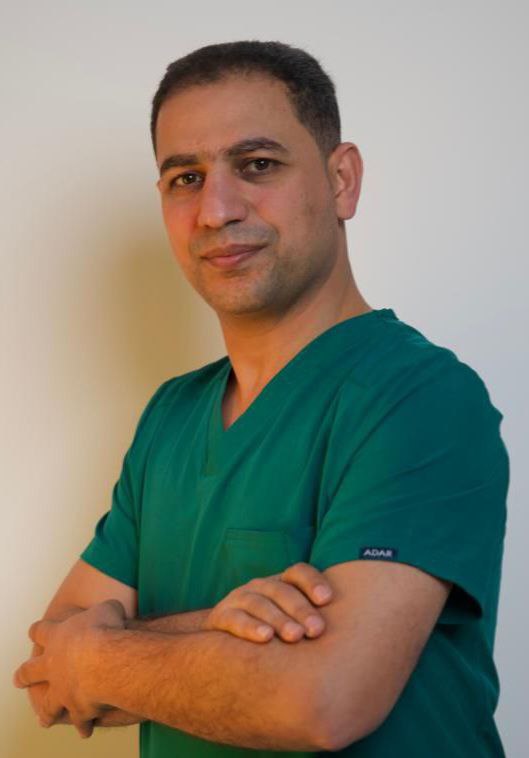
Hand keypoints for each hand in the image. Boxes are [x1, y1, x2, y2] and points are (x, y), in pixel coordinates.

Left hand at [14, 599, 126, 737]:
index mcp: (57, 637)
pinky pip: (78, 720)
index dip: (38, 631)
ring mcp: (61, 689)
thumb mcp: (107, 608)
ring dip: (45, 711)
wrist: (105, 659)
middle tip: (18, 679)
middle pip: (31, 671)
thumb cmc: (105, 628)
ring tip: (43, 719)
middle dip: (25, 676)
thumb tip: (112, 611)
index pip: (41, 631)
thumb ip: (105, 610)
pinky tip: (85, 731)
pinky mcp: (75, 708)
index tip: (33, 631)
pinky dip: (83, 726)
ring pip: (47, 704)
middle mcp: (52, 665)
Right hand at [203, 562, 332, 642]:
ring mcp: (240, 598)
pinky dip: (250, 627)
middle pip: (282, 590)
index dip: (312, 582)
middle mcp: (261, 586)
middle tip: (317, 630)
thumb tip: (353, 639)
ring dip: (279, 619)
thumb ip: (315, 622)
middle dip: (301, 610)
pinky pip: (236, 618)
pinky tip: (265, 637)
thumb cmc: (273, 634)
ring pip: (260, 603)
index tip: (327, 599)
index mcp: (282, 583)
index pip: (298, 572)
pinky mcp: (221, 616)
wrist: (226, 644)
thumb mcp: (294, 624)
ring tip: (295, 636)